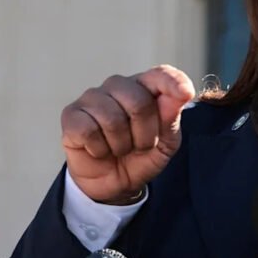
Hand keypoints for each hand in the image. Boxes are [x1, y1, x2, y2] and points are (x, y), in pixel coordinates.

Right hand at [60, 65, 195, 202]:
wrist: (114, 183)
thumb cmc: (142, 156)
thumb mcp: (166, 142)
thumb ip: (171, 117)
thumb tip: (181, 93)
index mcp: (145, 87)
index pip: (160, 75)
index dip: (173, 82)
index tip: (185, 93)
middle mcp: (118, 85)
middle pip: (138, 102)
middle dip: (145, 134)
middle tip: (140, 145)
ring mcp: (92, 98)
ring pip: (112, 119)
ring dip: (122, 145)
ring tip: (120, 148)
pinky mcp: (71, 115)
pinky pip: (89, 130)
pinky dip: (99, 149)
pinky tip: (99, 149)